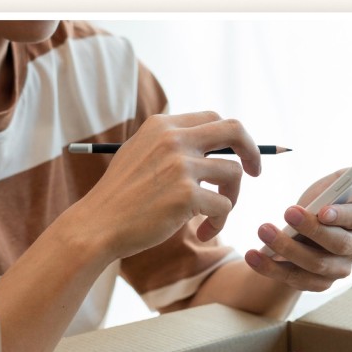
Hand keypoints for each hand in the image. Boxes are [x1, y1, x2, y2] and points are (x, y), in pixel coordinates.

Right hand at [78, 111, 260, 259]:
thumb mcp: (139, 154)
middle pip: (235, 130)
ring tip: (211, 220)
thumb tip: (213, 145)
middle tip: (255, 173)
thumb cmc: (120, 198)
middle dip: (252, 151)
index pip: (213, 118)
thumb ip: (170, 144)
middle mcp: (173, 139)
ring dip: (230, 199)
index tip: (237, 157)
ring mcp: (181, 166)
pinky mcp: (186, 195)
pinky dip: (218, 222)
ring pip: (233, 174)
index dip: (232, 138)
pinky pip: (224, 205)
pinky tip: (199, 233)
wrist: (97, 226)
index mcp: (163, 126)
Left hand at [244, 168, 351, 291]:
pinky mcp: (319, 284)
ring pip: (315, 265)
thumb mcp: (332, 185)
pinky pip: (295, 280)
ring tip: (263, 230)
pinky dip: (271, 269)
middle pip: (336, 244)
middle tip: (286, 213)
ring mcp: (339, 269)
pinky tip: (253, 255)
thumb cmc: (321, 202)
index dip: (341, 216)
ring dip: (287, 249)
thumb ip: (350, 176)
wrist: (303, 230)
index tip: (322, 210)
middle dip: (311, 230)